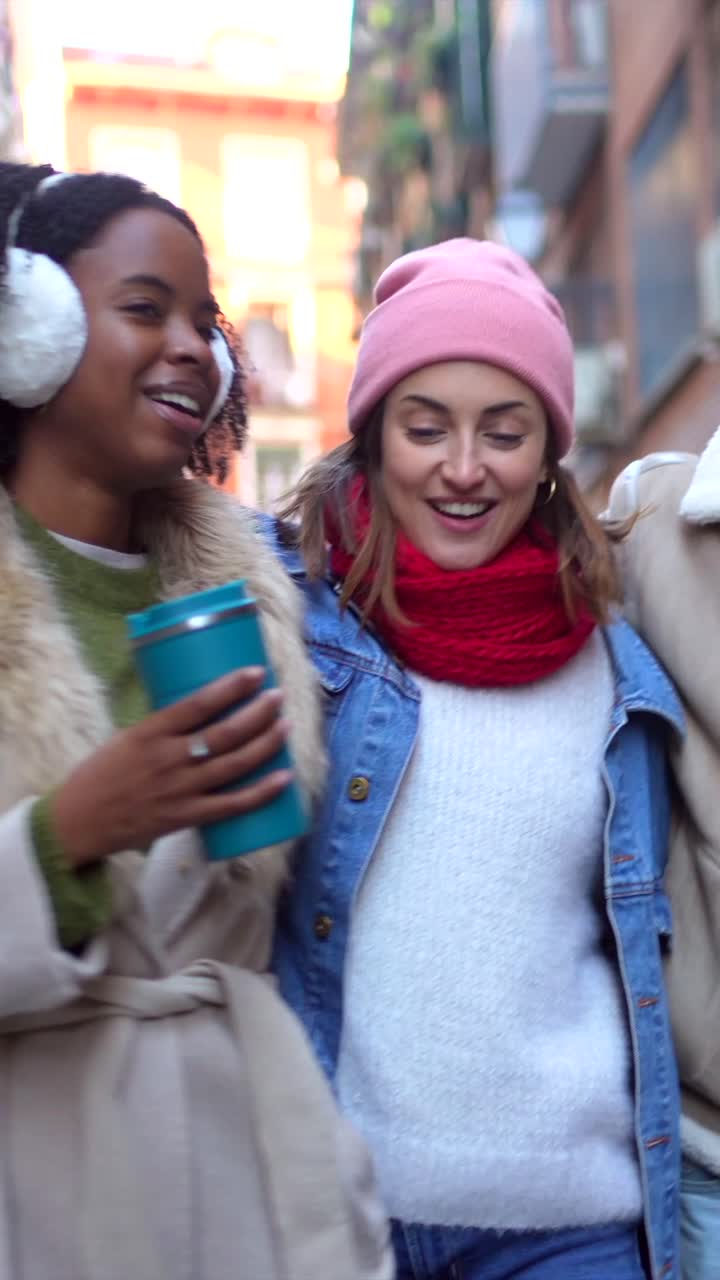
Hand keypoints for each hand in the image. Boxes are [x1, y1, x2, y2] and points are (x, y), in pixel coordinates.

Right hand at [51, 668, 291, 866]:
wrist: (79, 822)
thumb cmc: (102, 774)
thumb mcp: (128, 737)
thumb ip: (165, 726)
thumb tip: (205, 708)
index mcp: (150, 732)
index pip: (197, 703)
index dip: (231, 687)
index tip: (257, 672)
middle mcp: (168, 759)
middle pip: (225, 733)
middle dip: (258, 712)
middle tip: (278, 696)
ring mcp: (180, 790)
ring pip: (234, 764)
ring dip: (266, 744)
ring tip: (286, 726)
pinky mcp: (186, 817)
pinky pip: (232, 805)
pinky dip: (262, 792)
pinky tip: (284, 778)